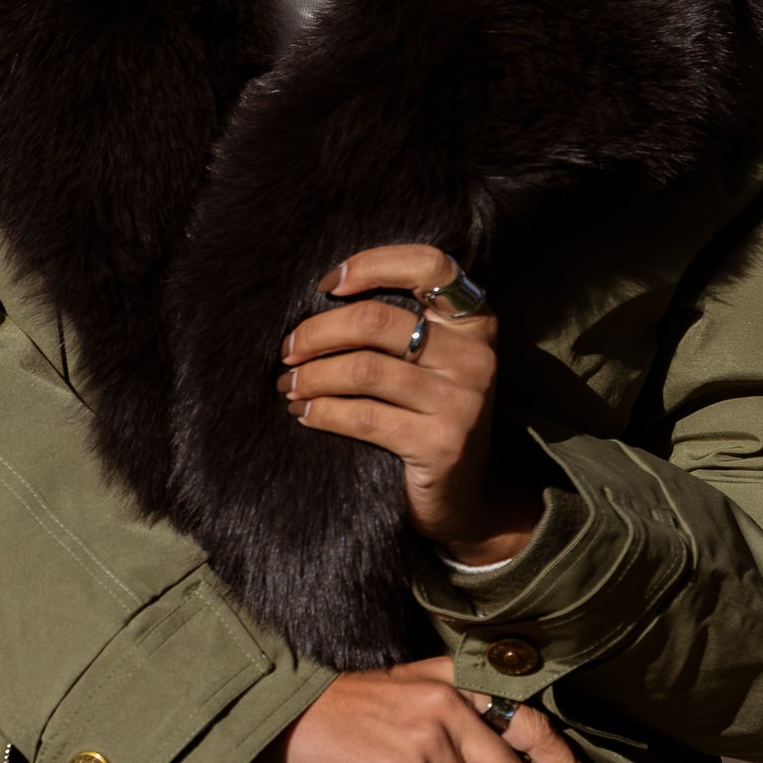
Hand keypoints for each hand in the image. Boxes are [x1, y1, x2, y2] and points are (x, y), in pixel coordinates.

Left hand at [278, 244, 539, 563]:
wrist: (463, 498)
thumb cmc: (430, 416)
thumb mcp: (431, 362)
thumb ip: (399, 324)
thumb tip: (323, 296)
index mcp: (474, 322)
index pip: (430, 264)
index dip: (373, 264)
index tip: (328, 283)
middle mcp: (475, 356)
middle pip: (377, 320)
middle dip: (317, 332)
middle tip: (287, 351)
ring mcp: (461, 401)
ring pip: (362, 369)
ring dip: (311, 376)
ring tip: (288, 386)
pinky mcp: (441, 443)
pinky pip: (363, 417)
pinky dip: (322, 412)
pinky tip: (303, 414)